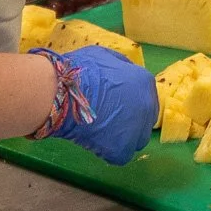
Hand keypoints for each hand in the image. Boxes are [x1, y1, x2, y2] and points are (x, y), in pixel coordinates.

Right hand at [34, 46, 157, 164]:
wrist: (63, 93)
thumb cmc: (80, 71)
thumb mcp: (105, 56)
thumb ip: (121, 66)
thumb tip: (124, 73)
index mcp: (144, 82)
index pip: (146, 97)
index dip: (131, 102)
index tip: (116, 105)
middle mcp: (147, 106)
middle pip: (145, 120)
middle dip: (130, 121)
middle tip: (109, 120)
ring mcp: (137, 130)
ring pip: (136, 140)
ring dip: (122, 137)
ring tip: (100, 132)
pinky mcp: (122, 149)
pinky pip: (120, 154)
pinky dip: (108, 151)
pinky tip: (93, 141)